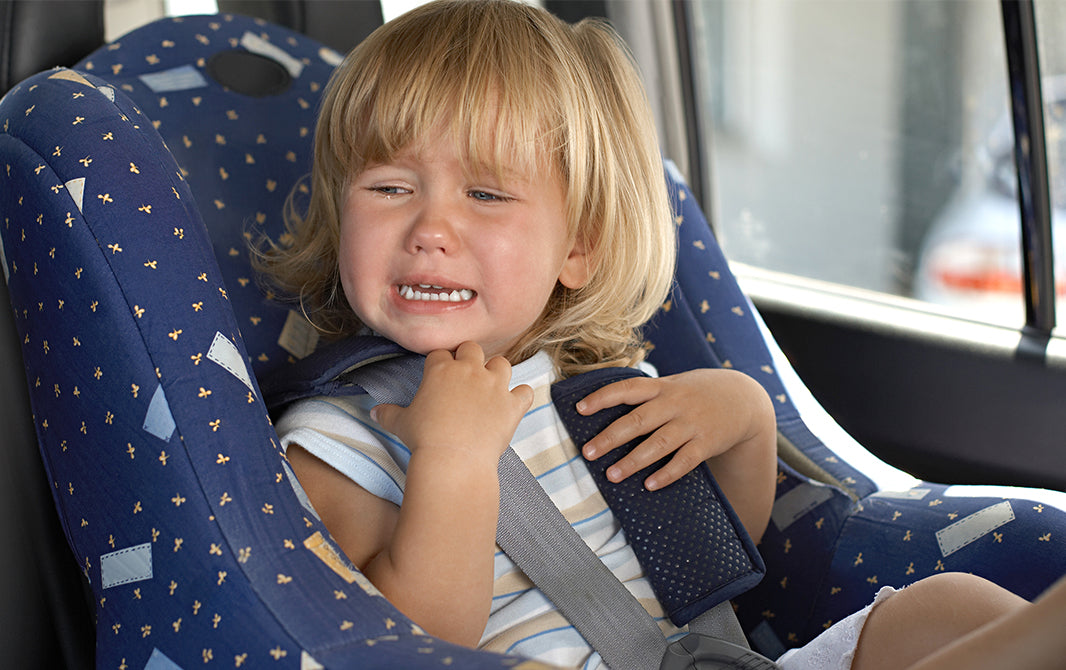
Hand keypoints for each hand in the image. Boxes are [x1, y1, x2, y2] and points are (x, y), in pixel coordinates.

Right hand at [372, 341, 533, 462]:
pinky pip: (525, 391)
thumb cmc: (424, 439)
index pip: (440, 354)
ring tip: (491, 386)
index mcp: (441, 369)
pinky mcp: (512, 404)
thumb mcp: (399, 424)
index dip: (440, 363)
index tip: (439, 373)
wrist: (453, 459)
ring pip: (502, 363)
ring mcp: (494, 385)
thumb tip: (374, 412)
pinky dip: (521, 396)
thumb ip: (388, 413)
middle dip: (469, 358)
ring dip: (497, 372)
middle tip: (465, 376)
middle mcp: (470, 370)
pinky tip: (514, 404)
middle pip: (472, 349)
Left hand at [577, 368, 772, 490]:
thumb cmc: (696, 393)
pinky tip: (649, 485)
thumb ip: (646, 395)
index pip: (628, 388)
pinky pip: (685, 461)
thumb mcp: (673, 384)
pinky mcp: (707, 443)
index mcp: (662, 387)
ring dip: (634, 461)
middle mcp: (675, 404)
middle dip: (610, 437)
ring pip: (659, 443)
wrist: (744, 398)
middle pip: (638, 420)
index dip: (603, 397)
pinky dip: (667, 474)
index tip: (579, 409)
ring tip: (612, 475)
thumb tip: (605, 407)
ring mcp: (692, 424)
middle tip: (587, 453)